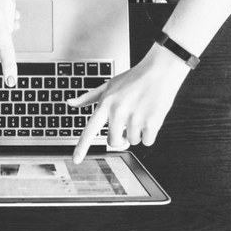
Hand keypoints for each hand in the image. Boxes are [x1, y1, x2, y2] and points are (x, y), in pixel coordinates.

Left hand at [70, 43, 190, 162]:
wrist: (160, 70)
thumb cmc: (134, 78)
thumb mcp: (108, 85)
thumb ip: (89, 97)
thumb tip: (70, 103)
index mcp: (105, 104)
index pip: (90, 130)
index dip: (81, 147)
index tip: (76, 160)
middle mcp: (118, 112)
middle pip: (113, 142)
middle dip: (120, 138)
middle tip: (127, 125)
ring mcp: (134, 118)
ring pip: (132, 141)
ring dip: (137, 133)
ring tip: (141, 113)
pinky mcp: (151, 122)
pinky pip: (147, 141)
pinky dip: (150, 134)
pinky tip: (151, 116)